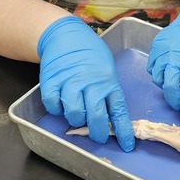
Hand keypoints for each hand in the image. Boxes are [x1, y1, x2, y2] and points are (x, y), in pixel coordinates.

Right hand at [37, 15, 133, 150]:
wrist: (64, 34)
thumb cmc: (89, 53)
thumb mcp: (106, 68)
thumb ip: (107, 90)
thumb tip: (109, 116)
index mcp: (108, 81)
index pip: (119, 111)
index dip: (123, 131)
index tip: (127, 145)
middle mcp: (90, 83)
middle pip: (96, 117)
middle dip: (98, 133)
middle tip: (98, 136)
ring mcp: (70, 82)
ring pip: (75, 114)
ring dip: (77, 120)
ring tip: (78, 114)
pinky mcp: (51, 82)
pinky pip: (54, 105)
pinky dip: (57, 109)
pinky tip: (61, 103)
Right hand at [146, 0, 179, 121]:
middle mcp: (173, 56)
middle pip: (170, 86)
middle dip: (175, 99)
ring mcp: (161, 51)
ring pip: (157, 78)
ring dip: (166, 85)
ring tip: (175, 83)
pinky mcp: (154, 47)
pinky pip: (152, 67)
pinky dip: (159, 73)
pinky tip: (167, 70)